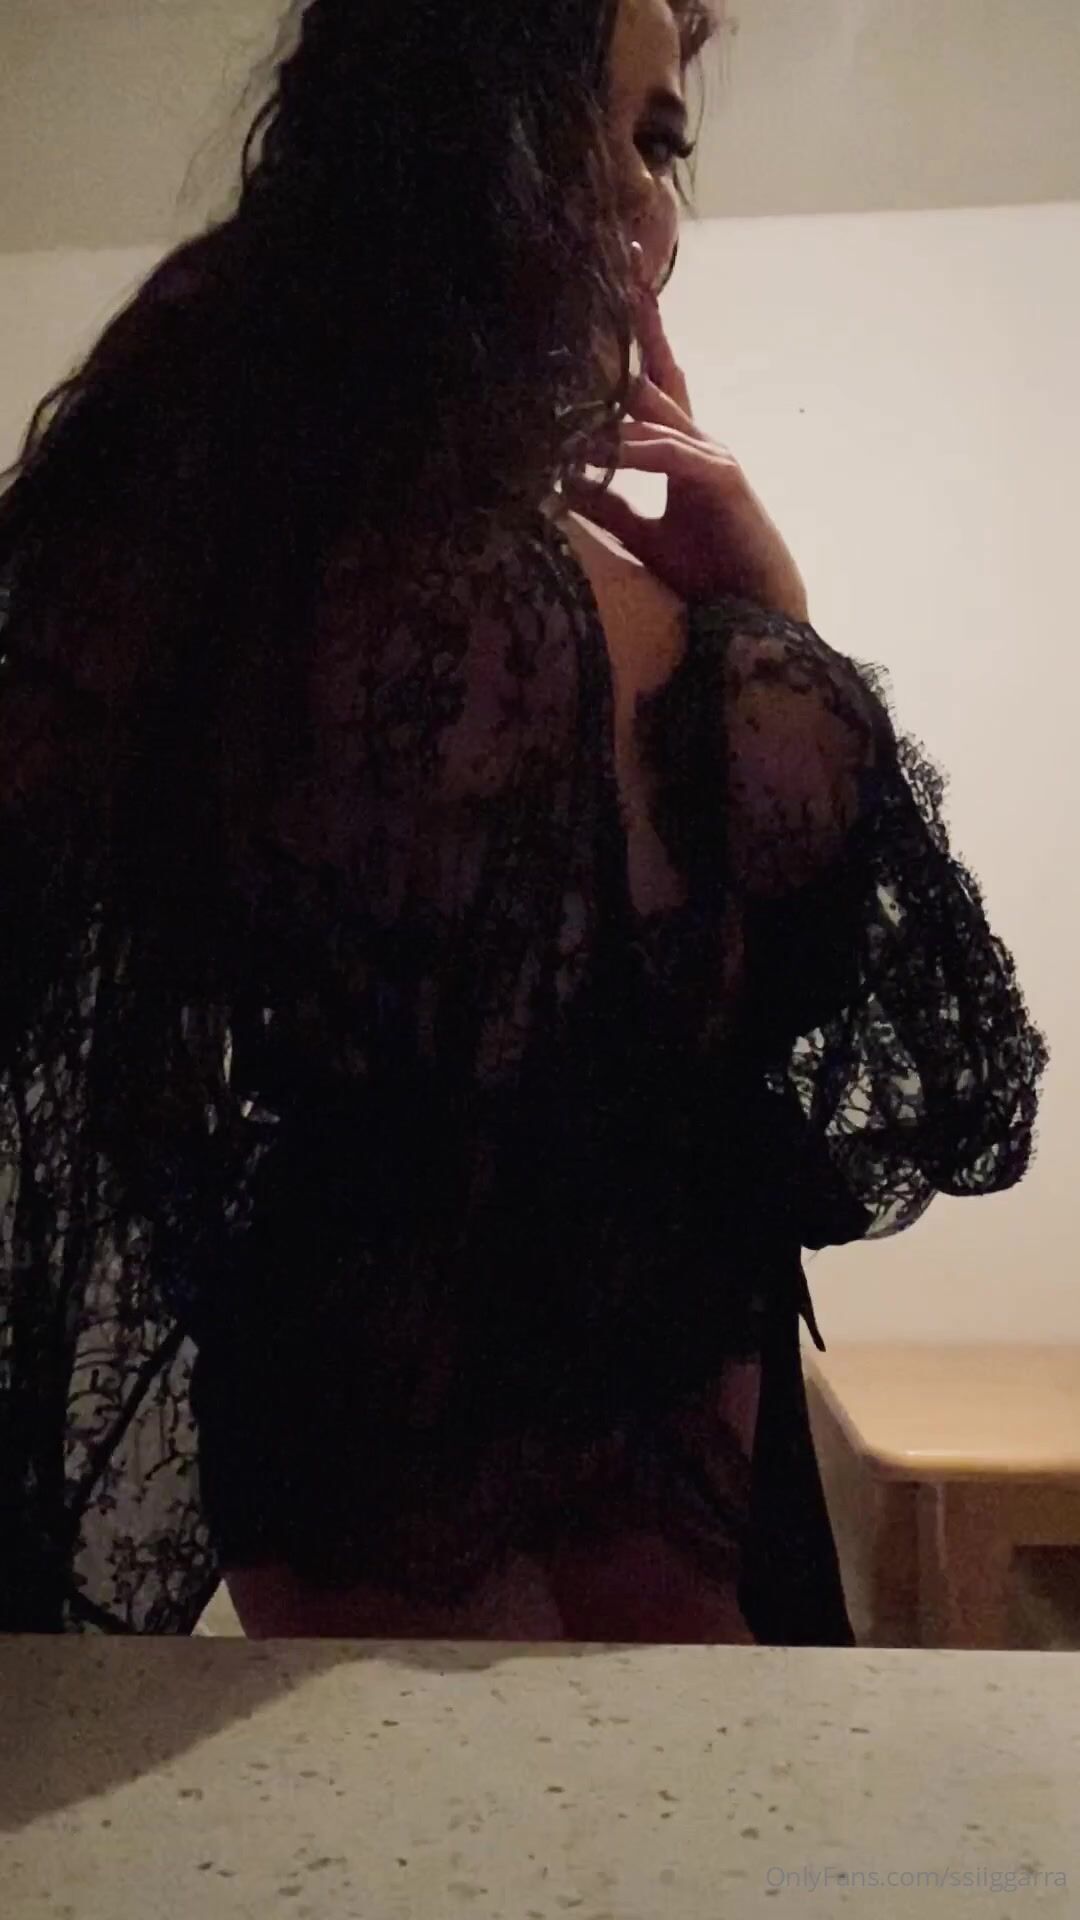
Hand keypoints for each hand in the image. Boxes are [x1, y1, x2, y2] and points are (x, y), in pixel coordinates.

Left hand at [566, 294, 808, 624]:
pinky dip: (632, 449)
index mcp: (678, 452)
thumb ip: (608, 506)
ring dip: (617, 386)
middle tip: (616, 270)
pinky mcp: (722, 481)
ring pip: (657, 410)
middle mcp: (696, 444)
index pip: (652, 388)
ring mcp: (712, 458)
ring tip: (578, 356)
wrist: (756, 615)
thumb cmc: (709, 576)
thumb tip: (562, 484)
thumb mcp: (642, 536)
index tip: (613, 296)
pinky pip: (667, 456)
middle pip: (659, 374)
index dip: (634, 344)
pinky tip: (601, 446)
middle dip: (639, 325)